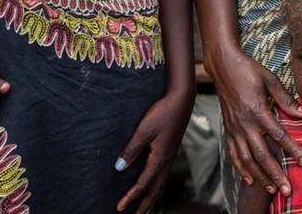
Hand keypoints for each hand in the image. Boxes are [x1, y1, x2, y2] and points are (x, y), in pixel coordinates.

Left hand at [115, 88, 192, 212]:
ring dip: (152, 197)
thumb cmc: (163, 112)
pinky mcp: (171, 150)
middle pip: (155, 189)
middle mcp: (167, 160)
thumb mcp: (144, 129)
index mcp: (160, 158)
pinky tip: (153, 183)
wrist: (182, 99)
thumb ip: (131, 149)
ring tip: (144, 207)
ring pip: (161, 183)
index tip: (119, 207)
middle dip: (144, 204)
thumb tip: (119, 168)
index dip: (131, 196)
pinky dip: (158, 185)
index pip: (143, 184)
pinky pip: (164, 174)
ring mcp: (171, 155)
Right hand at [211, 49, 301, 196]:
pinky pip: (234, 154)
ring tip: (272, 189)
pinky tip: (249, 179)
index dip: (293, 150)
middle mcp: (244, 123)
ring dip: (259, 176)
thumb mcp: (270, 79)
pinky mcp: (228, 130)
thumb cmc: (248, 70)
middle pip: (262, 155)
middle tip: (288, 189)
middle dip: (276, 174)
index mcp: (257, 110)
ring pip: (247, 159)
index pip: (279, 135)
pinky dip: (241, 169)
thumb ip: (286, 99)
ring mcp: (234, 128)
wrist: (223, 66)